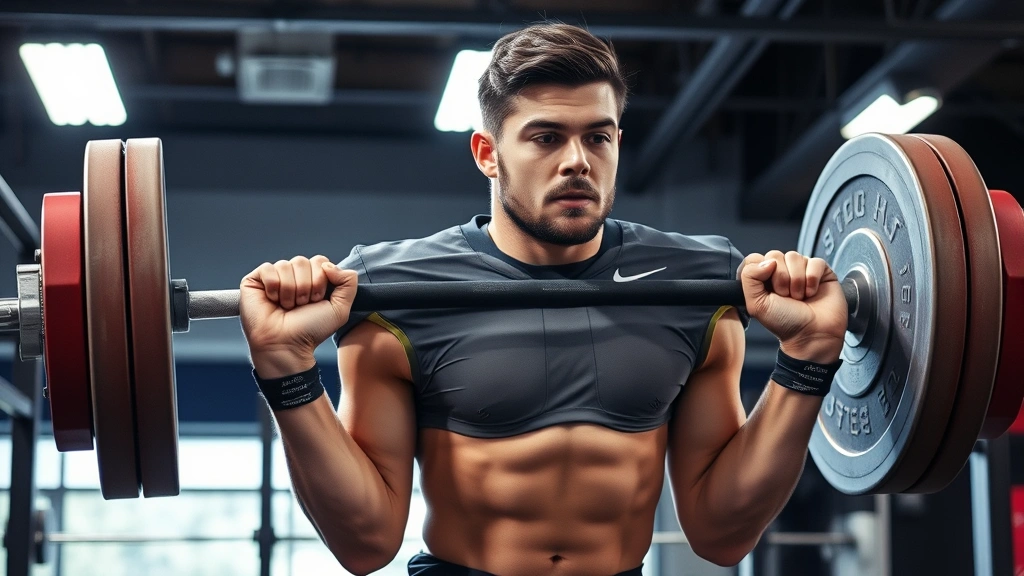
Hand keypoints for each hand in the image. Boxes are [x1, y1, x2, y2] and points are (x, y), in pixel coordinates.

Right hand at [239, 255, 357, 365]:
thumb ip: (348, 282)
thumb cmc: (310, 330)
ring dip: (290, 291)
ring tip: (287, 306)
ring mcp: (275, 277)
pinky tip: (272, 301)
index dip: (320, 280)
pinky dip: (273, 287)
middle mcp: (294, 275)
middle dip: (305, 286)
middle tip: (301, 305)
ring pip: (285, 265)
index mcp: (313, 278)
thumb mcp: (340, 308)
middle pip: (303, 261)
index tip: (316, 301)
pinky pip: (268, 269)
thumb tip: (328, 265)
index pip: (320, 261)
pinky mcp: (256, 280)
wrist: (286, 345)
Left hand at [739, 251, 846, 362]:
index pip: (756, 258)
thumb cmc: (785, 323)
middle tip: (786, 297)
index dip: (761, 272)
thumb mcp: (756, 304)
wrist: (812, 335)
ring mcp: (801, 270)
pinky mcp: (821, 271)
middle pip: (775, 255)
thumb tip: (767, 261)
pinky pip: (815, 262)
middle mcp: (782, 272)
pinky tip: (812, 292)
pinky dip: (813, 279)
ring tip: (799, 297)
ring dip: (797, 281)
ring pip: (795, 257)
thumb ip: (749, 278)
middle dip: (780, 279)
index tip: (769, 289)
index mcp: (763, 278)